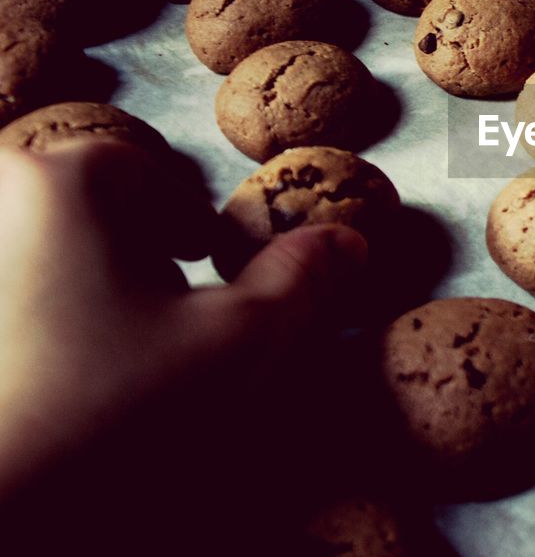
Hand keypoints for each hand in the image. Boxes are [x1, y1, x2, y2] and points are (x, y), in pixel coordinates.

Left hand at [0, 140, 366, 511]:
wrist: (2, 513)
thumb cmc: (107, 416)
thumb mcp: (239, 341)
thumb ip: (301, 278)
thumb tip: (348, 241)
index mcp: (63, 178)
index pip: (148, 173)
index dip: (191, 227)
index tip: (209, 273)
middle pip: (86, 204)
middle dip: (133, 252)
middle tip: (164, 318)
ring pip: (45, 247)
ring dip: (88, 284)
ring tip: (117, 353)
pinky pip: (13, 288)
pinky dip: (43, 315)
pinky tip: (65, 376)